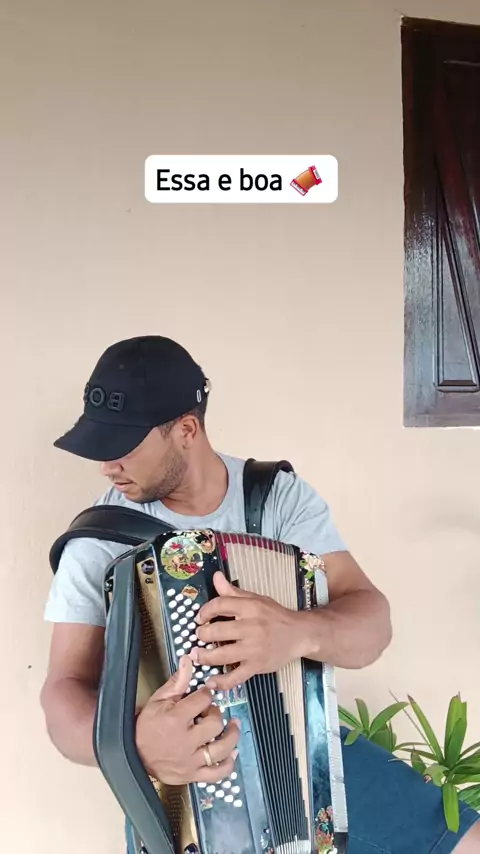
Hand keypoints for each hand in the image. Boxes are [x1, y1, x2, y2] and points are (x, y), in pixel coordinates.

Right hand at [135, 653, 240, 785]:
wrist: (133, 754)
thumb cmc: (146, 725)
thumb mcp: (158, 700)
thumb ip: (177, 682)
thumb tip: (188, 660)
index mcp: (175, 719)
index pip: (203, 700)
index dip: (206, 694)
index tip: (204, 695)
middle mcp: (185, 742)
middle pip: (215, 723)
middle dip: (216, 713)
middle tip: (210, 712)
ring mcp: (190, 762)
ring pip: (221, 749)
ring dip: (231, 736)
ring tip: (233, 725)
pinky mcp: (192, 776)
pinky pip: (217, 773)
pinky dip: (229, 764)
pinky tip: (233, 752)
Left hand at [192, 572, 303, 690]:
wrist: (299, 635)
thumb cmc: (275, 616)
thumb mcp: (256, 599)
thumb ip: (233, 592)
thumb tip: (215, 576)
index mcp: (251, 607)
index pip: (220, 605)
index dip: (205, 611)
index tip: (200, 617)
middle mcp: (251, 627)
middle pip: (218, 631)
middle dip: (202, 634)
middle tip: (198, 636)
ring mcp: (254, 649)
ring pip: (223, 655)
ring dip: (205, 657)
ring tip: (197, 655)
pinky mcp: (257, 666)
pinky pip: (236, 677)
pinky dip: (222, 682)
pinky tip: (210, 682)